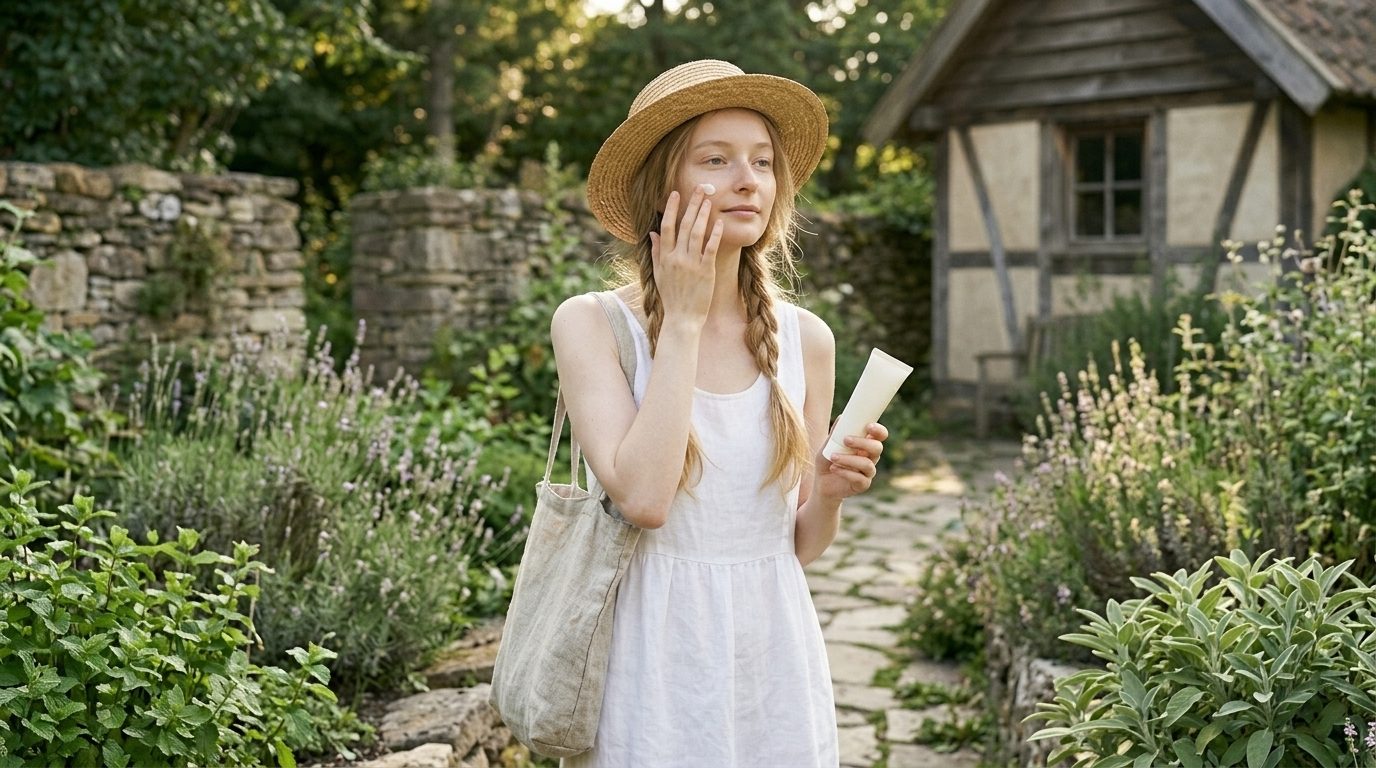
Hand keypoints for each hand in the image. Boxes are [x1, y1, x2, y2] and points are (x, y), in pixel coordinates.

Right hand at [648, 185, 723, 325]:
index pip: (666, 226)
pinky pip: (710, 248)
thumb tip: (652, 233)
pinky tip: (719, 221)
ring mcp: (691, 264)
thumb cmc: (672, 297)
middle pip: (683, 225)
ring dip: (703, 214)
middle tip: (699, 188)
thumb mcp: (659, 274)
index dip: (671, 208)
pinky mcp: (705, 271)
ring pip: (696, 233)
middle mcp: (676, 257)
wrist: (682, 318)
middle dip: (691, 204)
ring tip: (709, 199)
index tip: (676, 194)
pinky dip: (714, 234)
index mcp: (665, 257)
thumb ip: (656, 252)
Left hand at [814, 422, 888, 500]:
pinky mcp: (863, 485)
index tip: (868, 426)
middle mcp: (871, 458)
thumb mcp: (828, 445)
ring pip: (867, 464)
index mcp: (866, 445)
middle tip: (846, 440)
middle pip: (877, 448)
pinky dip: (845, 472)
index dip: (879, 430)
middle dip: (862, 443)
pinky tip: (834, 468)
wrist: (821, 483)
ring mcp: (868, 472)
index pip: (880, 435)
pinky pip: (859, 478)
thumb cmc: (827, 460)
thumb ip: (835, 433)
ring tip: (833, 457)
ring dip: (849, 459)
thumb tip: (842, 417)